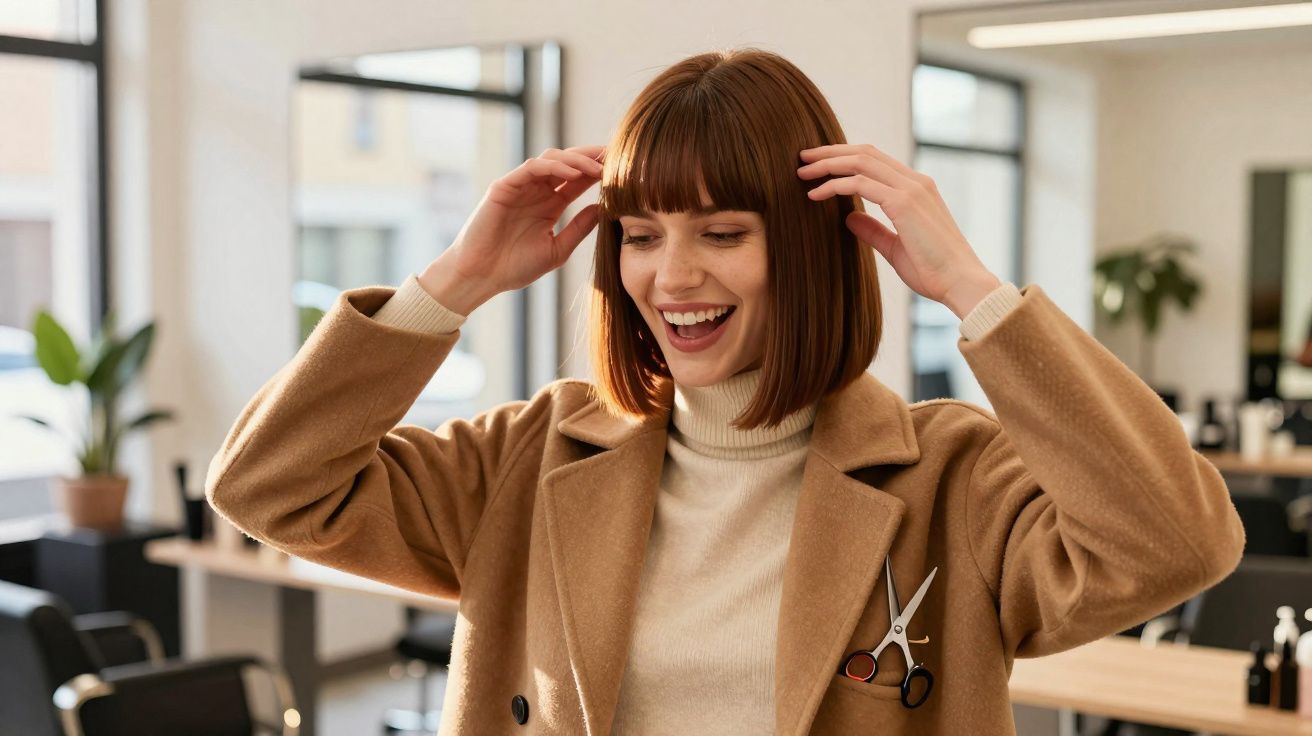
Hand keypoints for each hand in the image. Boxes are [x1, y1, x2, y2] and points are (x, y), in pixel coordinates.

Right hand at [419, 145, 604, 313]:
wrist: (481, 277)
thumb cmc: (514, 268)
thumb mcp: (557, 249)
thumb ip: (580, 228)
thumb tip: (605, 208)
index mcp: (549, 204)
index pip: (578, 179)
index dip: (599, 172)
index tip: (624, 169)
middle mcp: (536, 191)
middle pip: (568, 162)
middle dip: (592, 157)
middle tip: (617, 156)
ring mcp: (520, 186)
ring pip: (551, 158)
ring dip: (577, 160)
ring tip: (599, 167)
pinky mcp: (504, 187)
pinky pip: (531, 168)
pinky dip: (553, 166)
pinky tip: (573, 173)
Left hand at [796, 143, 1001, 317]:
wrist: (961, 284)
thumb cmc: (934, 272)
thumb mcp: (896, 248)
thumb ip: (874, 230)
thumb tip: (849, 218)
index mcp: (917, 188)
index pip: (875, 160)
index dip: (844, 157)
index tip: (818, 165)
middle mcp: (916, 182)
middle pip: (865, 152)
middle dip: (830, 153)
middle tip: (802, 158)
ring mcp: (912, 189)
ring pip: (860, 161)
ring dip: (827, 164)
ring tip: (802, 172)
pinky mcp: (904, 203)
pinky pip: (860, 183)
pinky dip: (834, 185)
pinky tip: (815, 195)